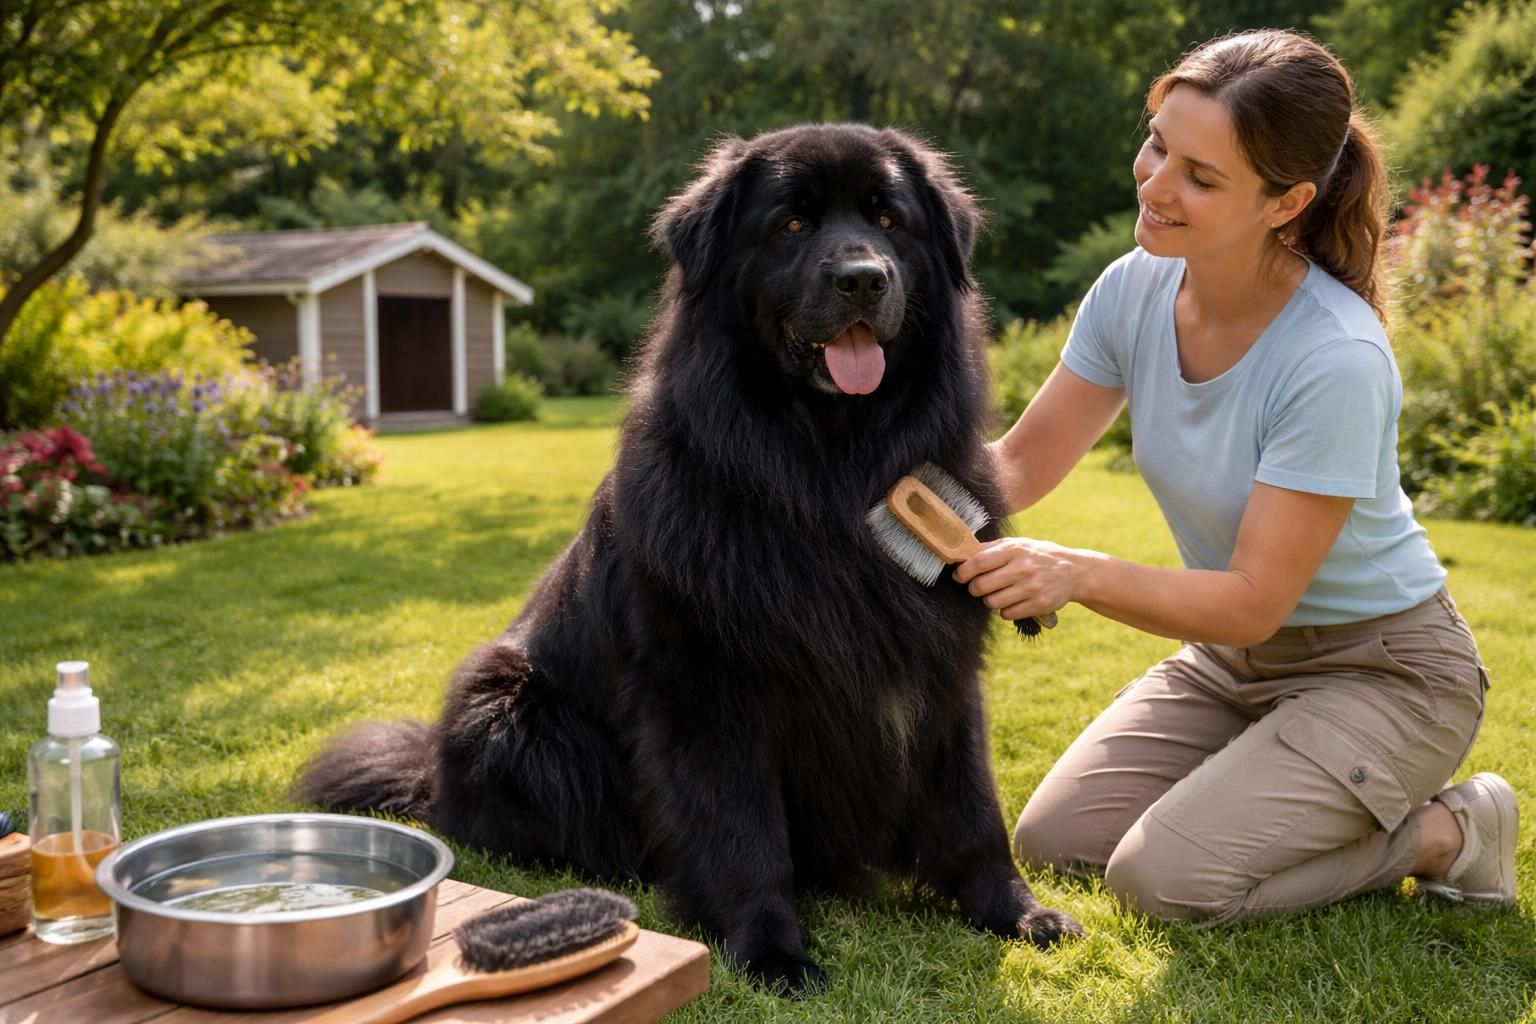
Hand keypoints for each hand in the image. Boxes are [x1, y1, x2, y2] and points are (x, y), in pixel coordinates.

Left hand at [953, 537, 1082, 621]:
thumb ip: (992, 548)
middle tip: (978, 586)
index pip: (979, 562)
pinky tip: (1012, 601)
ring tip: (997, 593)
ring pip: (992, 602)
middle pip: (981, 586)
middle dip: (974, 588)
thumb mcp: (1019, 544)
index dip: (963, 571)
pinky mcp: (1038, 604)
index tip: (959, 576)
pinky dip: (1005, 610)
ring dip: (989, 600)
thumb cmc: (1038, 556)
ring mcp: (1031, 588)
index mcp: (1015, 549)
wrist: (1074, 571)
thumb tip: (963, 552)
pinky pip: (1007, 614)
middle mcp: (1023, 568)